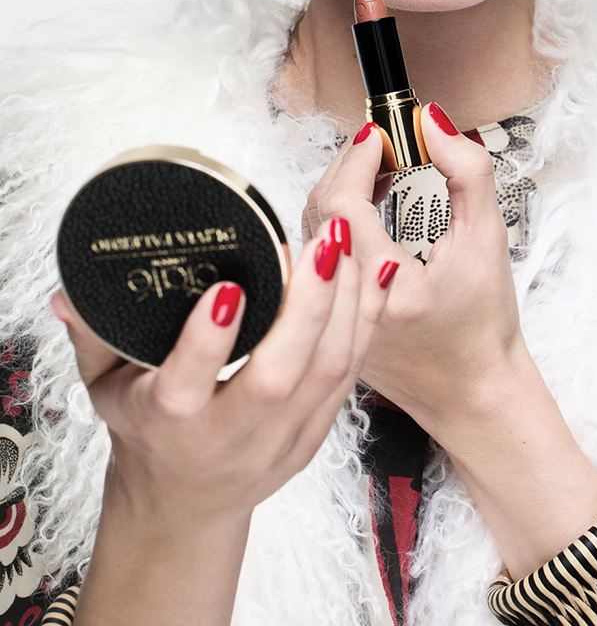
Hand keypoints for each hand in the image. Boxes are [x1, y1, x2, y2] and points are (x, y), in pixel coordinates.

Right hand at [51, 218, 397, 525]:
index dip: (209, 341)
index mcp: (172, 423)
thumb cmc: (147, 431)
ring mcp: (280, 441)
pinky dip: (367, 323)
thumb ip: (94, 335)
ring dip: (346, 305)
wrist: (184, 505)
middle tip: (322, 241)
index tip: (228, 287)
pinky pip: (350, 377)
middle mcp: (230, 436)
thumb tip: (71, 291)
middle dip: (308, 306)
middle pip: (278, 378)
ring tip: (348, 243)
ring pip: (326, 375)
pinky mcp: (315, 436)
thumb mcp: (106, 387)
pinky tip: (375, 275)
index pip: (189, 385)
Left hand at [302, 105, 527, 437]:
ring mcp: (332, 315)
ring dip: (340, 189)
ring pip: (313, 232)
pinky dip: (338, 220)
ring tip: (378, 166)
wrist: (476, 394)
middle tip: (381, 141)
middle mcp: (346, 305)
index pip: (343, 204)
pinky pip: (319, 254)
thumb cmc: (485, 327)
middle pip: (320, 212)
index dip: (357, 159)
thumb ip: (467, 173)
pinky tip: (369, 205)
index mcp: (384, 289)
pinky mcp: (329, 319)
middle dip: (347, 165)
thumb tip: (434, 124)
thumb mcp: (488, 239)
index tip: (380, 135)